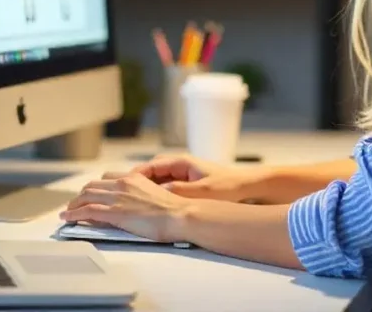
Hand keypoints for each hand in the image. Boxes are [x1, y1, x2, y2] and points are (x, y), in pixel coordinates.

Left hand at [60, 173, 189, 242]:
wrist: (179, 215)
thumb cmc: (174, 210)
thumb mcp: (156, 193)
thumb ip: (141, 194)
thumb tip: (134, 202)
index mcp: (134, 178)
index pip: (107, 178)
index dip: (95, 186)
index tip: (90, 193)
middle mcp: (123, 184)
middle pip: (93, 186)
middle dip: (81, 195)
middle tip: (75, 204)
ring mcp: (117, 198)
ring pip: (86, 196)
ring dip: (74, 205)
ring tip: (68, 212)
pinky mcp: (114, 213)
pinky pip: (87, 211)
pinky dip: (74, 214)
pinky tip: (68, 218)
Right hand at [116, 154, 270, 202]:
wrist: (249, 187)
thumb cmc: (228, 186)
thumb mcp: (202, 191)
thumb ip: (179, 191)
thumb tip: (157, 192)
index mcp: (181, 162)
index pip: (149, 167)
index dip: (133, 177)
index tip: (121, 187)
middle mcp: (180, 166)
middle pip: (149, 174)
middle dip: (135, 185)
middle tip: (123, 198)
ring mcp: (183, 175)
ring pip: (156, 182)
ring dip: (146, 192)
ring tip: (134, 205)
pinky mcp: (188, 186)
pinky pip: (166, 189)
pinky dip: (158, 197)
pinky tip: (154, 210)